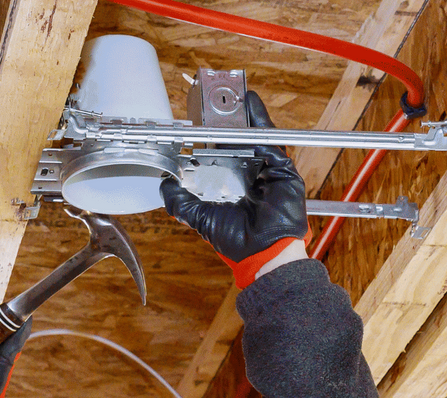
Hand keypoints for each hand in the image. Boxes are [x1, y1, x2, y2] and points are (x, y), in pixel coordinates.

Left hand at [161, 91, 309, 288]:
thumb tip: (164, 184)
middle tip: (213, 104)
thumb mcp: (201, 217)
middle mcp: (251, 177)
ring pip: (255, 137)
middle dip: (227, 123)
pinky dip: (261, 121)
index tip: (198, 125)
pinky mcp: (282, 169)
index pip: (221, 156)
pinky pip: (272, 140)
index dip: (210, 139)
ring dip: (244, 116)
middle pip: (239, 142)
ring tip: (231, 95)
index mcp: (234, 187)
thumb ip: (181, 202)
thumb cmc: (238, 242)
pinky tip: (251, 104)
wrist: (264, 253)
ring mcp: (267, 172)